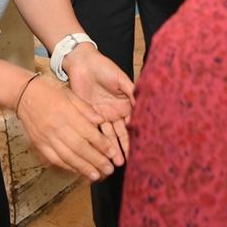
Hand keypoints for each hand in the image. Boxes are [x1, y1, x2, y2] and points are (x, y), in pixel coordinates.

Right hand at [15, 75, 120, 180]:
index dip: (102, 145)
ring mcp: (47, 138)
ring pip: (68, 156)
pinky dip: (67, 166)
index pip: (88, 133)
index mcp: (67, 113)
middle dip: (96, 160)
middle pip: (80, 148)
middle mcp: (57, 127)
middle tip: (109, 169)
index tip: (113, 153)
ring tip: (96, 175)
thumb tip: (101, 121)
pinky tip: (78, 171)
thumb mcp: (70, 93)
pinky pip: (55, 158)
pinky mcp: (39, 144)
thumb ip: (86, 109)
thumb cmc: (48, 91)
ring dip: (83, 168)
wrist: (23, 94)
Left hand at [65, 45, 134, 159]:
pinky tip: (101, 153)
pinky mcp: (89, 115)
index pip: (132, 124)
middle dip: (124, 147)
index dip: (136, 135)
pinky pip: (95, 130)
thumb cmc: (104, 68)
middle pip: (121, 133)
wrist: (83, 63)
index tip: (141, 148)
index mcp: (125, 104)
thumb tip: (143, 106)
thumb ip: (131, 92)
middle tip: (126, 162)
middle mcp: (115, 112)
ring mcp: (102, 115)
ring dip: (112, 148)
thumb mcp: (120, 79)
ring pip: (108, 135)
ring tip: (116, 163)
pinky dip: (98, 141)